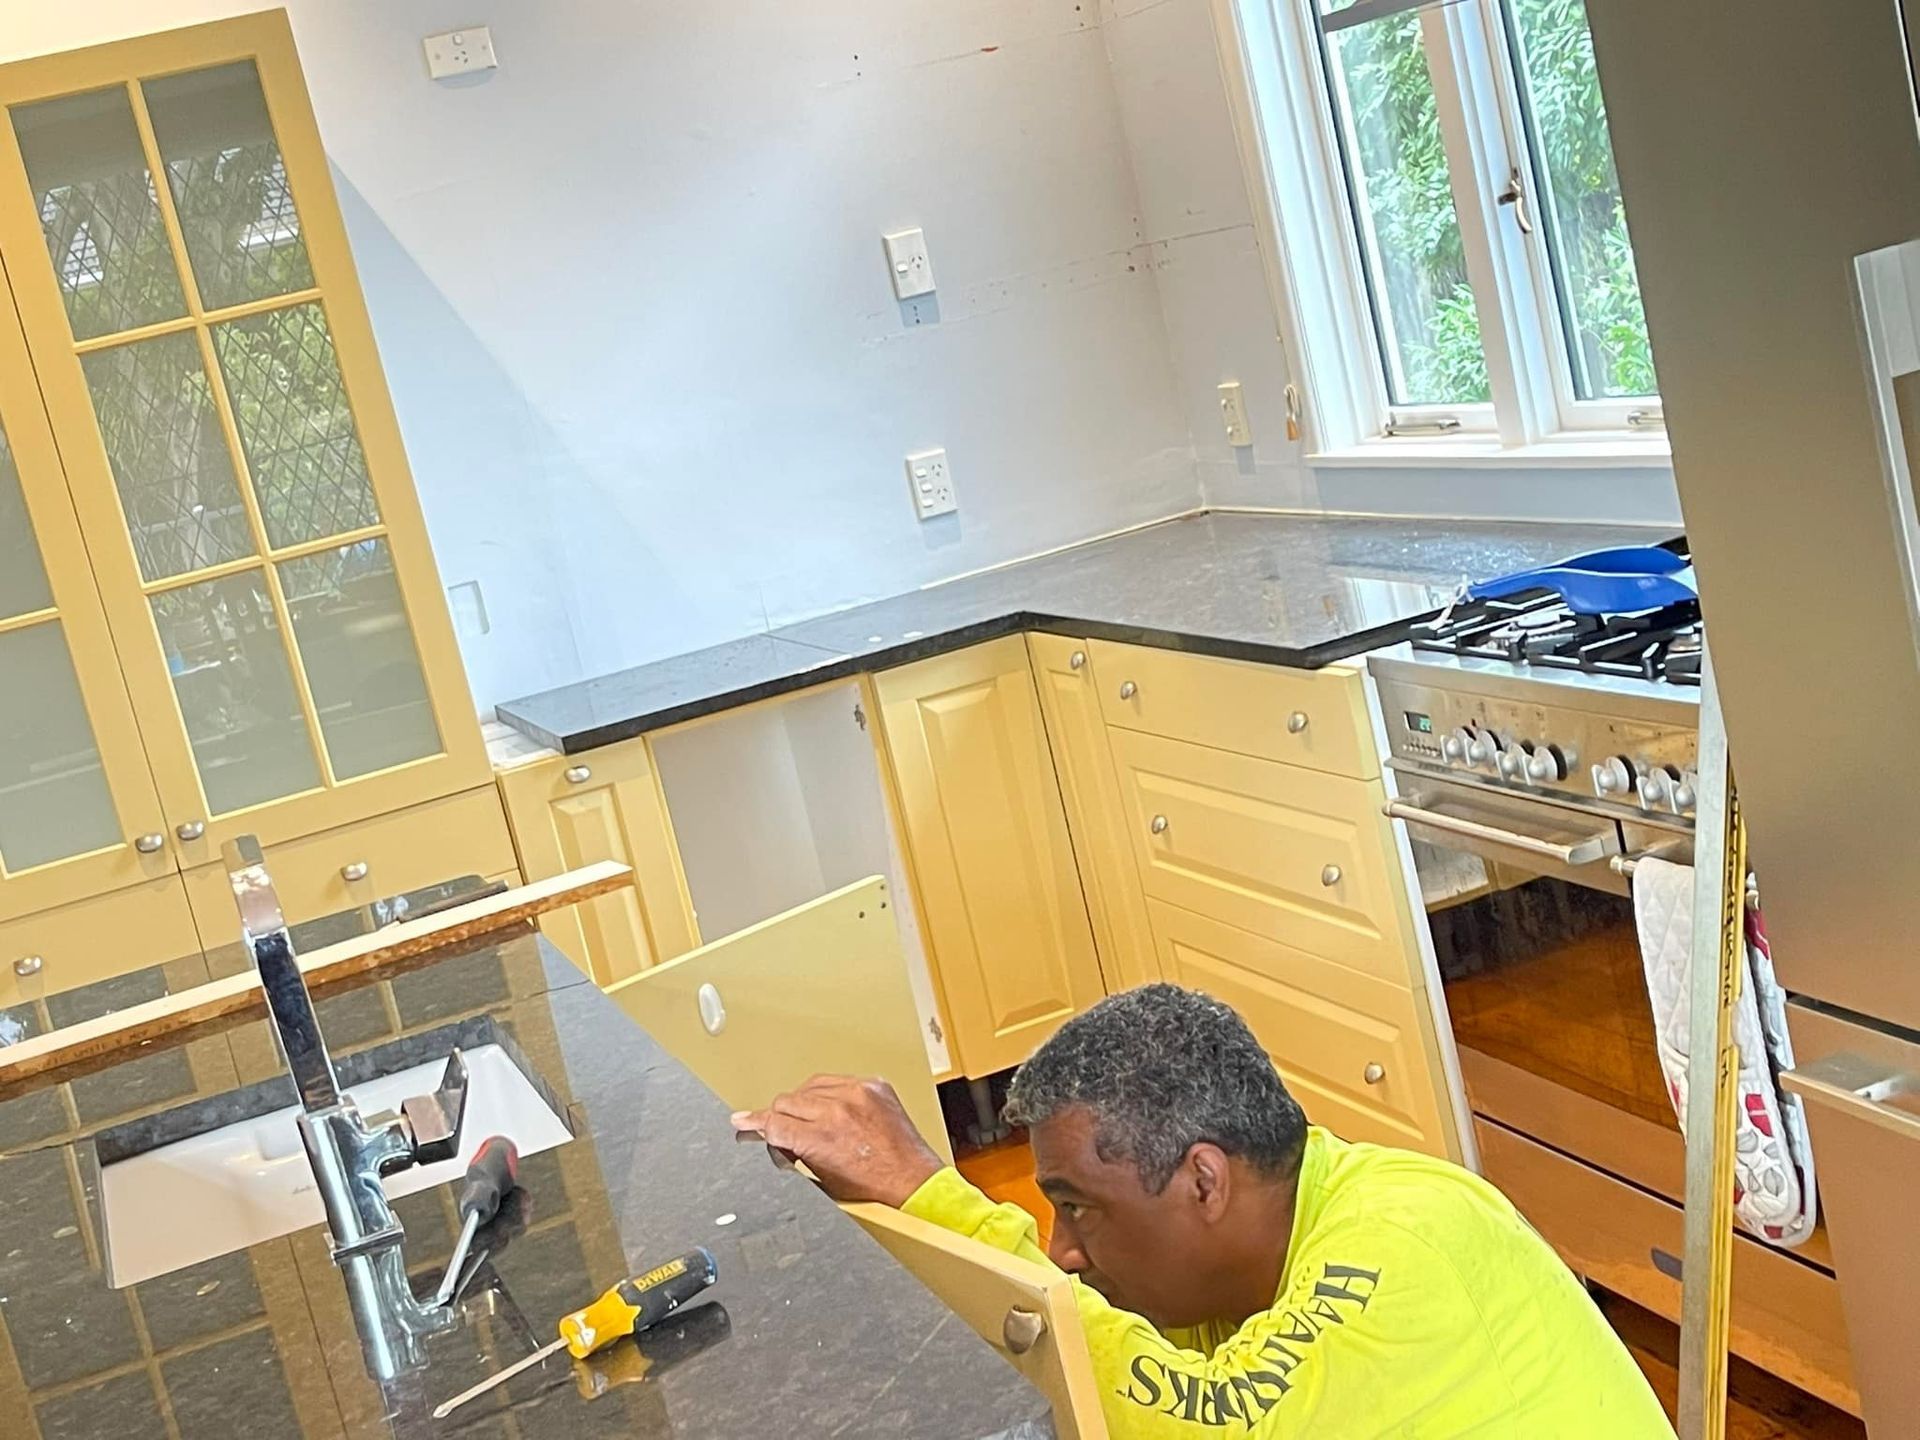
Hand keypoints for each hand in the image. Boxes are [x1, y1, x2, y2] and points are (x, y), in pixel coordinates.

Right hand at [731, 1075, 943, 1206]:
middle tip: (785, 1131)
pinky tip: (833, 1110)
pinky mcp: (874, 1086)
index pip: (773, 1122)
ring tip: (813, 1123)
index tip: (742, 1121)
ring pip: (809, 1087)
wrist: (913, 1181)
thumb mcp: (820, 1178)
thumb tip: (773, 1135)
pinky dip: (831, 1095)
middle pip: (786, 1101)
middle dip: (780, 1117)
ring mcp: (859, 1094)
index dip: (754, 1124)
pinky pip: (837, 1081)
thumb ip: (793, 1151)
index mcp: (821, 1137)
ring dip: (805, 1104)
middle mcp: (839, 1109)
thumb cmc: (873, 1188)